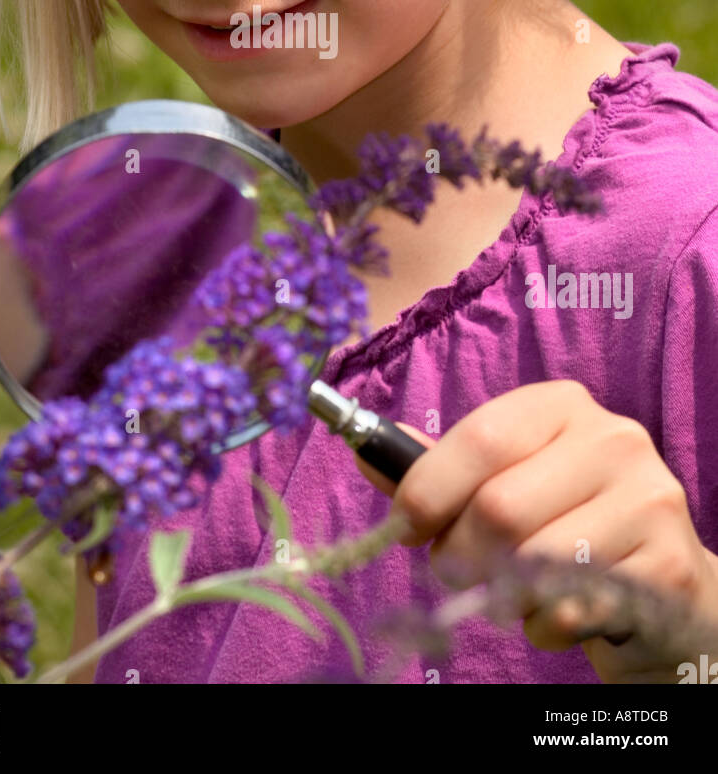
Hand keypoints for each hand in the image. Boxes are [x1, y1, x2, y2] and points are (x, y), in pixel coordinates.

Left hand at [355, 380, 717, 680]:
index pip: (481, 438)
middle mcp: (612, 439)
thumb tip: (364, 450)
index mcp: (562, 406)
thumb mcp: (506, 482)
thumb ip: (439, 470)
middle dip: (459, 554)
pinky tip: (559, 612)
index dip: (428, 489)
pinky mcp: (667, 565)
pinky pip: (570, 608)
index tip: (404, 526)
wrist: (666, 588)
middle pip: (499, 507)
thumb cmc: (566, 524)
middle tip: (458, 570)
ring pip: (532, 562)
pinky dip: (542, 626)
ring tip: (514, 590)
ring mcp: (648, 499)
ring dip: (502, 595)